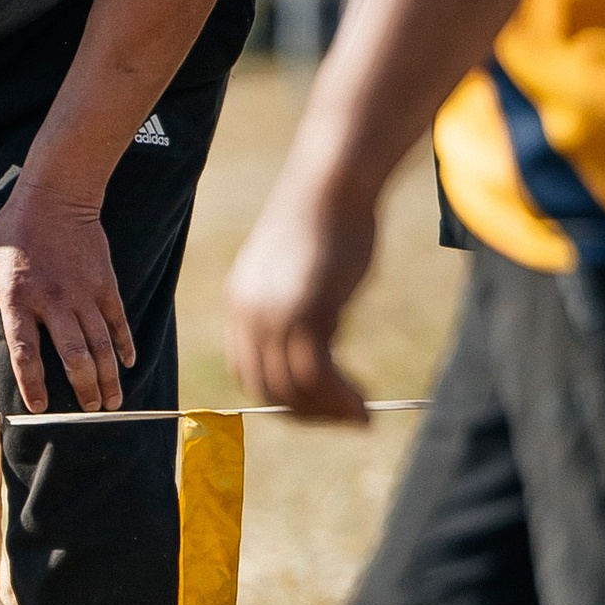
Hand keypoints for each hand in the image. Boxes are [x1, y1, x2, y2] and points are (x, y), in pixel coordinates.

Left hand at [0, 184, 132, 412]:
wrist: (55, 196)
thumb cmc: (12, 230)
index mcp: (18, 300)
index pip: (25, 353)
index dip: (32, 384)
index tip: (40, 407)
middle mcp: (53, 301)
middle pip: (73, 357)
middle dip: (84, 389)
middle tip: (90, 411)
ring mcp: (82, 293)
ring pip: (100, 345)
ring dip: (108, 377)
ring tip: (112, 401)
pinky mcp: (104, 283)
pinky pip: (117, 321)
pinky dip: (124, 344)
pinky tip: (128, 363)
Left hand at [226, 173, 375, 421]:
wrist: (333, 184)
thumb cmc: (328, 219)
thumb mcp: (300, 268)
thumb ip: (298, 306)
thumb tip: (321, 340)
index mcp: (240, 303)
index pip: (248, 371)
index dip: (282, 397)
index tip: (318, 406)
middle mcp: (248, 314)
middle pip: (266, 388)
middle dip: (306, 413)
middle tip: (346, 420)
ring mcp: (274, 315)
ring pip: (292, 388)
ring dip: (328, 411)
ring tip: (362, 416)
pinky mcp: (306, 313)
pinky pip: (317, 376)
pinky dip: (340, 398)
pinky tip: (364, 403)